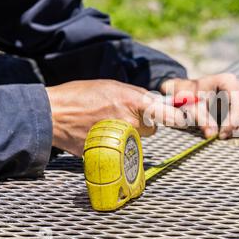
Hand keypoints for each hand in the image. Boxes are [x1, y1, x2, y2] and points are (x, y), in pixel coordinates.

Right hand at [46, 80, 186, 155]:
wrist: (54, 115)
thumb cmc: (81, 95)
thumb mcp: (112, 85)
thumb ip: (136, 95)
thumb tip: (153, 103)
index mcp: (133, 102)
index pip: (167, 115)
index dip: (179, 118)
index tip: (185, 120)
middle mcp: (130, 122)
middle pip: (152, 128)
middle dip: (144, 122)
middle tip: (123, 115)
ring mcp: (120, 139)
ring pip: (138, 139)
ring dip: (130, 133)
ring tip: (108, 124)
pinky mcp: (111, 152)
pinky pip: (122, 148)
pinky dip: (116, 143)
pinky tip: (100, 134)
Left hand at [160, 74, 238, 138]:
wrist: (191, 94)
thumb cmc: (190, 97)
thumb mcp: (191, 106)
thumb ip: (201, 119)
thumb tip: (211, 134)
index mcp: (228, 81)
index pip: (238, 102)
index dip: (232, 121)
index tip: (220, 135)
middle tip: (223, 137)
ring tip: (229, 136)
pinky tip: (238, 134)